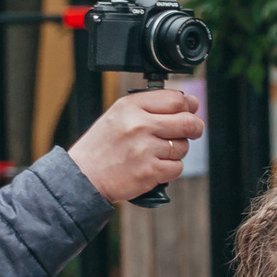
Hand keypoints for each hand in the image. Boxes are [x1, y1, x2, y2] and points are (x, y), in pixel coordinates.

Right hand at [66, 87, 204, 203]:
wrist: (81, 177)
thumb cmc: (103, 146)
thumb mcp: (119, 115)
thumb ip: (150, 107)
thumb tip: (189, 103)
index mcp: (131, 107)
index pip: (176, 99)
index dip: (188, 105)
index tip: (190, 110)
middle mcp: (139, 125)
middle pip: (188, 122)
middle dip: (194, 128)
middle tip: (191, 131)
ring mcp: (144, 149)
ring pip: (183, 147)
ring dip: (176, 151)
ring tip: (155, 153)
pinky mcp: (149, 171)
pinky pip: (177, 167)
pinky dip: (169, 169)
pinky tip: (153, 167)